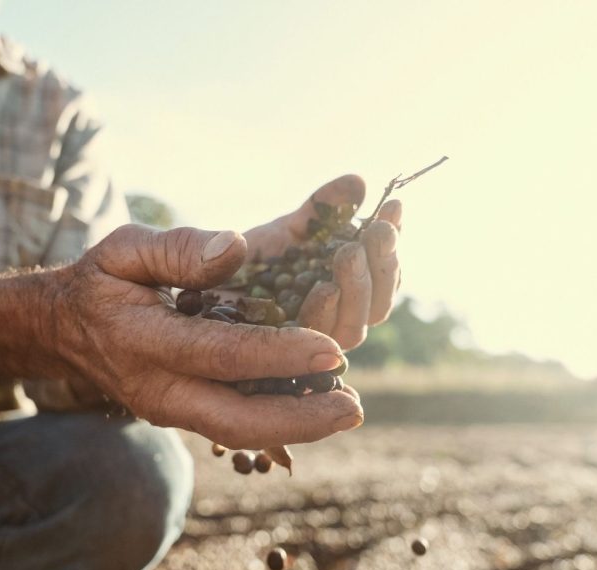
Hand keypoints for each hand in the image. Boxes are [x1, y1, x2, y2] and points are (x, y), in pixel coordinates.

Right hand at [50, 224, 363, 447]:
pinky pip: (236, 428)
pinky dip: (280, 423)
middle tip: (353, 409)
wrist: (63, 330)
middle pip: (236, 421)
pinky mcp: (184, 416)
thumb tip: (237, 247)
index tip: (331, 349)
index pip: (220, 354)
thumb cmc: (100, 282)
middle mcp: (159, 389)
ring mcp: (171, 410)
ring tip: (346, 412)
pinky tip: (317, 408)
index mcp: (143, 342)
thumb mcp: (124, 248)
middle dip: (299, 420)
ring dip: (297, 428)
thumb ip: (178, 249)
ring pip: (240, 434)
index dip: (278, 354)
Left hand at [243, 174, 401, 349]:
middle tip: (377, 230)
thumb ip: (323, 208)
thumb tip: (360, 182)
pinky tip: (324, 287)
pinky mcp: (285, 361)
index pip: (385, 272)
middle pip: (378, 304)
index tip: (394, 206)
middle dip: (382, 265)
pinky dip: (322, 316)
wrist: (202, 283)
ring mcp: (314, 344)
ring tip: (349, 253)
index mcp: (351, 290)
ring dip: (358, 289)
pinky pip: (313, 345)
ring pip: (354, 328)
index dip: (393, 242)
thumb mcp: (290, 227)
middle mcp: (339, 320)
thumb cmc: (251, 258)